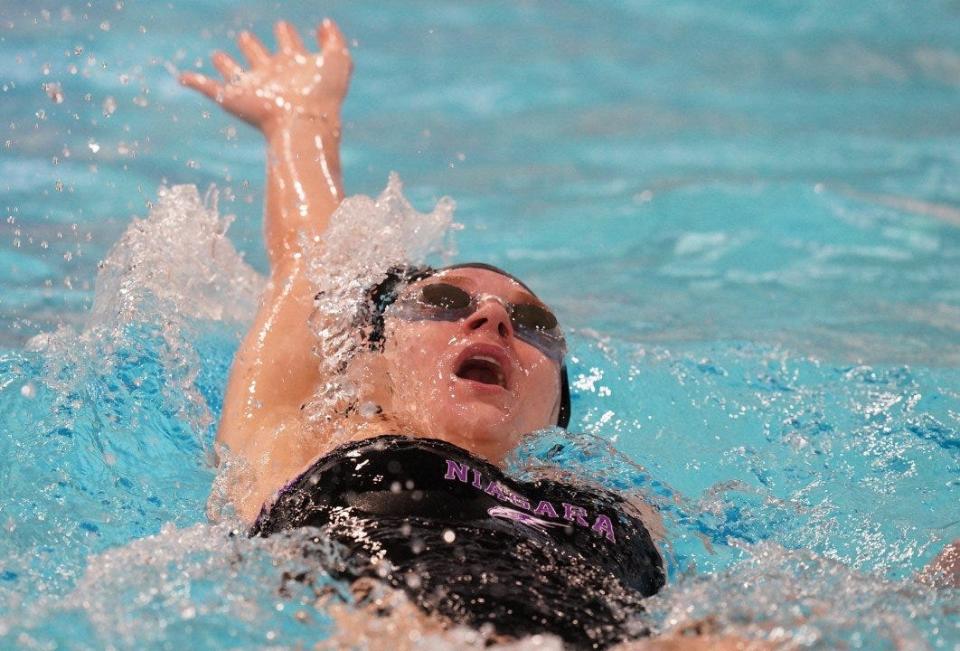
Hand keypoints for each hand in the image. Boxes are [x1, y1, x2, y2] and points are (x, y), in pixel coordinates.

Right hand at [179, 19, 351, 133]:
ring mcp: (253, 87)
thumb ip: (335, 39)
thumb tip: (325, 22)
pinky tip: (182, 77)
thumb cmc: (322, 92)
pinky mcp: (234, 98)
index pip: (288, 45)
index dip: (287, 35)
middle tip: (245, 38)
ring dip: (225, 64)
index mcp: (294, 65)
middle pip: (259, 56)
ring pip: (234, 72)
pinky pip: (208, 87)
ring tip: (217, 55)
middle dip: (252, 46)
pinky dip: (193, 82)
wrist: (304, 120)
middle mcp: (272, 75)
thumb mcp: (338, 59)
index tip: (283, 26)